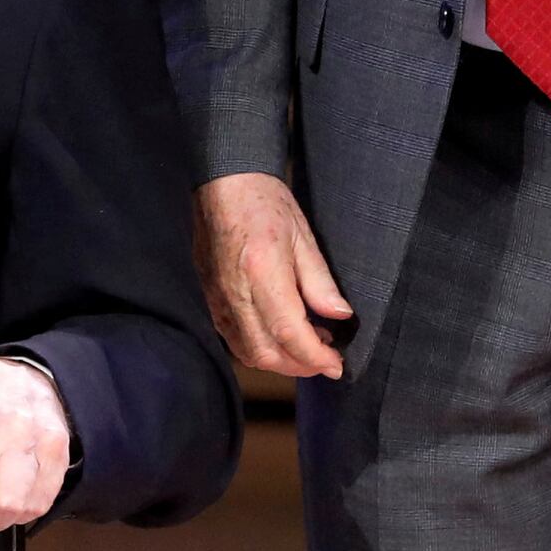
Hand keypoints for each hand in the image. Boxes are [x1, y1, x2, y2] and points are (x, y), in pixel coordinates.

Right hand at [194, 172, 352, 381]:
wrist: (223, 185)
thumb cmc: (265, 203)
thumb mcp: (303, 236)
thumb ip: (320, 282)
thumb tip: (340, 316)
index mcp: (263, 272)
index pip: (290, 333)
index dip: (316, 357)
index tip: (337, 364)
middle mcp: (235, 292)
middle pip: (267, 353)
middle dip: (300, 366)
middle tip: (326, 360)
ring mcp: (218, 299)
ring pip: (248, 352)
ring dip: (280, 362)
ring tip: (307, 349)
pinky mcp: (210, 300)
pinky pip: (234, 339)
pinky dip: (260, 349)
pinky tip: (280, 337)